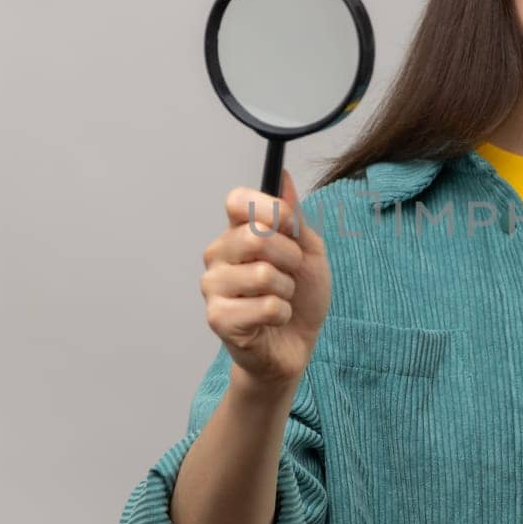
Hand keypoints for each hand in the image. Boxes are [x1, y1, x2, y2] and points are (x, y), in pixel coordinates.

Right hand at [201, 168, 330, 390]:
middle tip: (292, 272)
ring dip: (288, 290)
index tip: (290, 227)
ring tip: (282, 298)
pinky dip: (282, 313)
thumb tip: (283, 178)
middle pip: (255, 236)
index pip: (238, 200)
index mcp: (236, 231)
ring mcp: (213, 286)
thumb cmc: (300, 296)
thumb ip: (294, 218)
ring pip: (263, 274)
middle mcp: (217, 254)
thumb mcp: (309, 251)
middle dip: (290, 256)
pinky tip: (274, 320)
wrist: (295, 345)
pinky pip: (265, 307)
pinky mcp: (218, 319)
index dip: (270, 209)